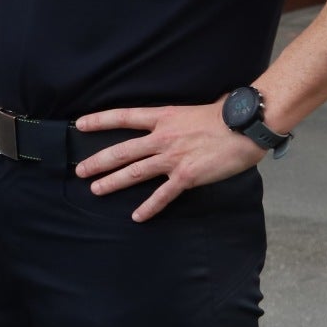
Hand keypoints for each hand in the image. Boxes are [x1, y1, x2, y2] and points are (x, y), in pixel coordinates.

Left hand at [73, 99, 266, 222]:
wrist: (246, 127)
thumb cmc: (225, 115)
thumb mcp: (192, 110)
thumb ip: (175, 118)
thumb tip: (171, 119)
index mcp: (163, 117)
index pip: (124, 117)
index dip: (100, 120)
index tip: (80, 124)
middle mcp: (162, 137)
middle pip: (122, 150)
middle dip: (98, 161)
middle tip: (80, 170)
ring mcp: (173, 158)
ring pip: (135, 171)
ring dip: (113, 182)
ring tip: (96, 189)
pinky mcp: (186, 176)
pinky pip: (163, 195)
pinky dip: (149, 207)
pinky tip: (137, 216)